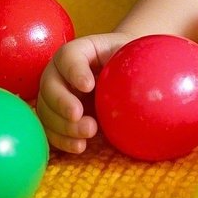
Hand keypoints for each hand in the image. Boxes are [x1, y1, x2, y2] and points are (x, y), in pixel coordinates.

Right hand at [36, 32, 133, 152]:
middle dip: (62, 103)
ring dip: (62, 126)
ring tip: (87, 134)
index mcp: (79, 51)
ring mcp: (56, 96)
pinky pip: (51, 130)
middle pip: (49, 85)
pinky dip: (62, 140)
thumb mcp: (133, 55)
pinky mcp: (57, 117)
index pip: (68, 56)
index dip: (74, 71)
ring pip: (46, 111)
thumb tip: (152, 78)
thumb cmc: (131, 61)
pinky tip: (80, 146)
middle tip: (79, 115)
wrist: (126, 75)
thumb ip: (136, 62)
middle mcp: (60, 73)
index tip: (88, 86)